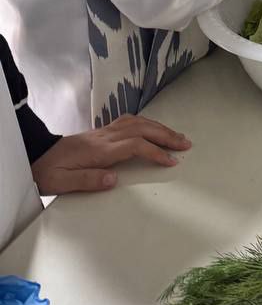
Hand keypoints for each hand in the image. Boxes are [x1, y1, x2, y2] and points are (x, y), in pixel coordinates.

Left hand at [30, 114, 191, 193]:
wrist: (34, 155)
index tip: (172, 161)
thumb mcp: (61, 182)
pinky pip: (130, 122)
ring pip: (138, 122)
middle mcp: (104, 137)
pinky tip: (152, 128)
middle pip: (142, 129)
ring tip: (176, 136)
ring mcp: (103, 132)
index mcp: (97, 150)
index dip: (156, 152)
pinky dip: (147, 123)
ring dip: (159, 128)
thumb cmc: (47, 171)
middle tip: (186, 144)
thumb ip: (88, 180)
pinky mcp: (101, 132)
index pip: (134, 145)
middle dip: (166, 136)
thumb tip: (114, 179)